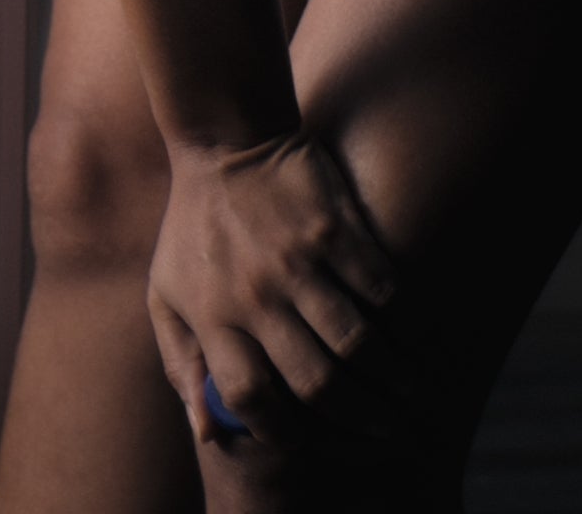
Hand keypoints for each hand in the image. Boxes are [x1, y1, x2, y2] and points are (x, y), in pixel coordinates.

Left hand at [147, 129, 399, 450]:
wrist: (222, 140)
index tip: (312, 442)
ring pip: (358, 345)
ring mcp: (296, 262)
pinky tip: (418, 346)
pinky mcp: (334, 230)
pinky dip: (405, 327)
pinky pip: (382, 293)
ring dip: (395, 382)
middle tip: (390, 431)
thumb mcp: (163, 294)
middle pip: (316, 382)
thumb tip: (208, 434)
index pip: (249, 397)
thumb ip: (180, 364)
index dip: (284, 431)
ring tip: (415, 398)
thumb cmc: (192, 228)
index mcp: (211, 314)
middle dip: (360, 420)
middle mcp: (253, 294)